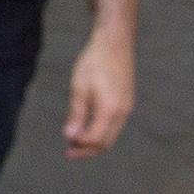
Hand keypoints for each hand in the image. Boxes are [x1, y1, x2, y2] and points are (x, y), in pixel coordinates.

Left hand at [64, 31, 135, 159]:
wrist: (114, 42)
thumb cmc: (94, 61)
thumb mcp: (79, 87)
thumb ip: (76, 114)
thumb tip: (70, 137)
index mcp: (110, 110)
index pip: (95, 140)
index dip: (80, 147)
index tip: (66, 146)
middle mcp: (122, 112)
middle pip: (106, 142)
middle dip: (87, 149)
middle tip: (69, 151)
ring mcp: (127, 107)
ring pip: (111, 134)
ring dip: (94, 141)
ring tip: (75, 139)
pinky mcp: (127, 101)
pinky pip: (114, 124)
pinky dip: (101, 130)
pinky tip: (87, 126)